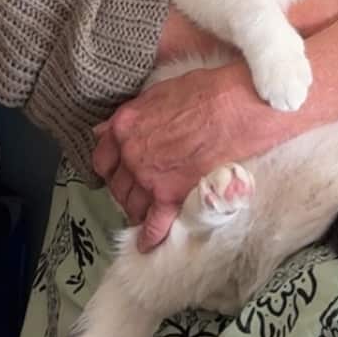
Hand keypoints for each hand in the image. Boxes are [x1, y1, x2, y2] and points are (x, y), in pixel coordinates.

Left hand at [92, 62, 247, 250]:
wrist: (235, 108)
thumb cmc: (203, 93)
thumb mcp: (158, 92)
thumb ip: (131, 115)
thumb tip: (109, 129)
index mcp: (125, 126)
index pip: (102, 158)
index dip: (110, 168)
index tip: (117, 172)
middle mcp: (131, 154)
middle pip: (117, 185)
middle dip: (125, 190)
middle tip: (137, 192)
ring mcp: (149, 177)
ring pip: (132, 205)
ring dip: (137, 210)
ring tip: (146, 212)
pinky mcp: (171, 195)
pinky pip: (154, 224)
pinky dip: (150, 237)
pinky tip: (148, 243)